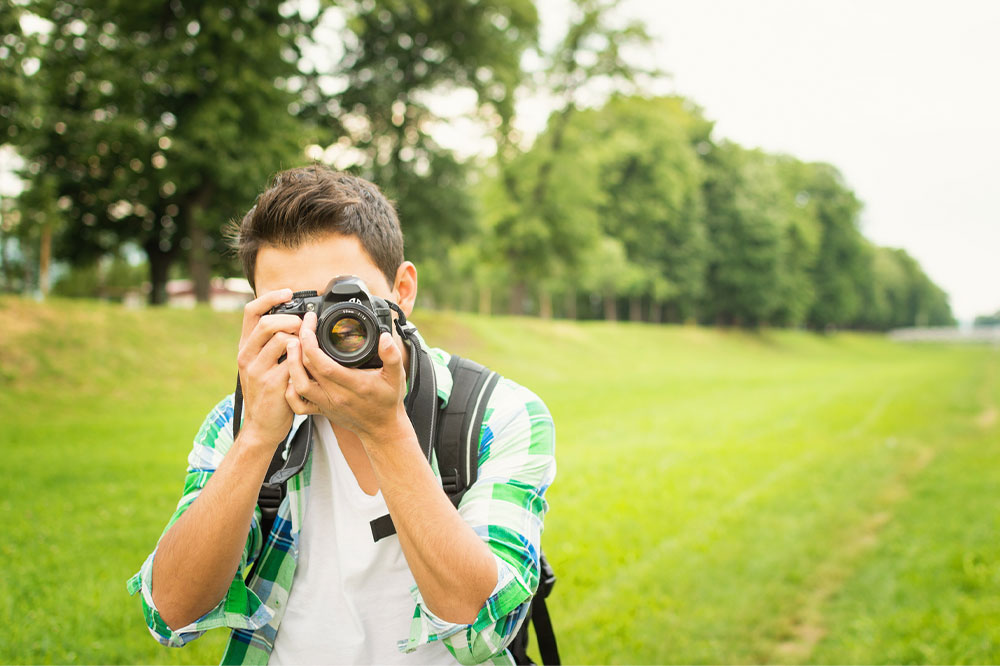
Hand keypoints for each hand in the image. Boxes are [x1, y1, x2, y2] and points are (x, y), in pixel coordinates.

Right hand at [236, 289, 300, 448]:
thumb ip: (273, 344)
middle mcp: (247, 356)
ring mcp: (257, 370)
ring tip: (308, 348)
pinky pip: (292, 362)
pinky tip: (309, 366)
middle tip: (304, 326)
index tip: (288, 292)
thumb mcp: (263, 365)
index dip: (270, 297)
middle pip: (267, 323)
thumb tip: (297, 320)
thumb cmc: (269, 394)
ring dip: (300, 339)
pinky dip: (304, 359)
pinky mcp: (272, 384)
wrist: (261, 427)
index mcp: (246, 347)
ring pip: (281, 340)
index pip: (251, 311)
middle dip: (291, 319)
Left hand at [284, 311, 409, 445]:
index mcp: (354, 384)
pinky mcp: (321, 410)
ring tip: (292, 344)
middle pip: (308, 368)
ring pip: (299, 385)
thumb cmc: (388, 401)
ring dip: (291, 364)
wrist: (382, 428)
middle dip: (300, 343)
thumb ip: (392, 356)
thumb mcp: (396, 376)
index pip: (323, 363)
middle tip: (301, 326)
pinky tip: (292, 373)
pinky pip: (298, 404)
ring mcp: (326, 404)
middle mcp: (336, 395)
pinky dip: (290, 389)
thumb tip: (385, 337)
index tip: (310, 324)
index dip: (311, 342)